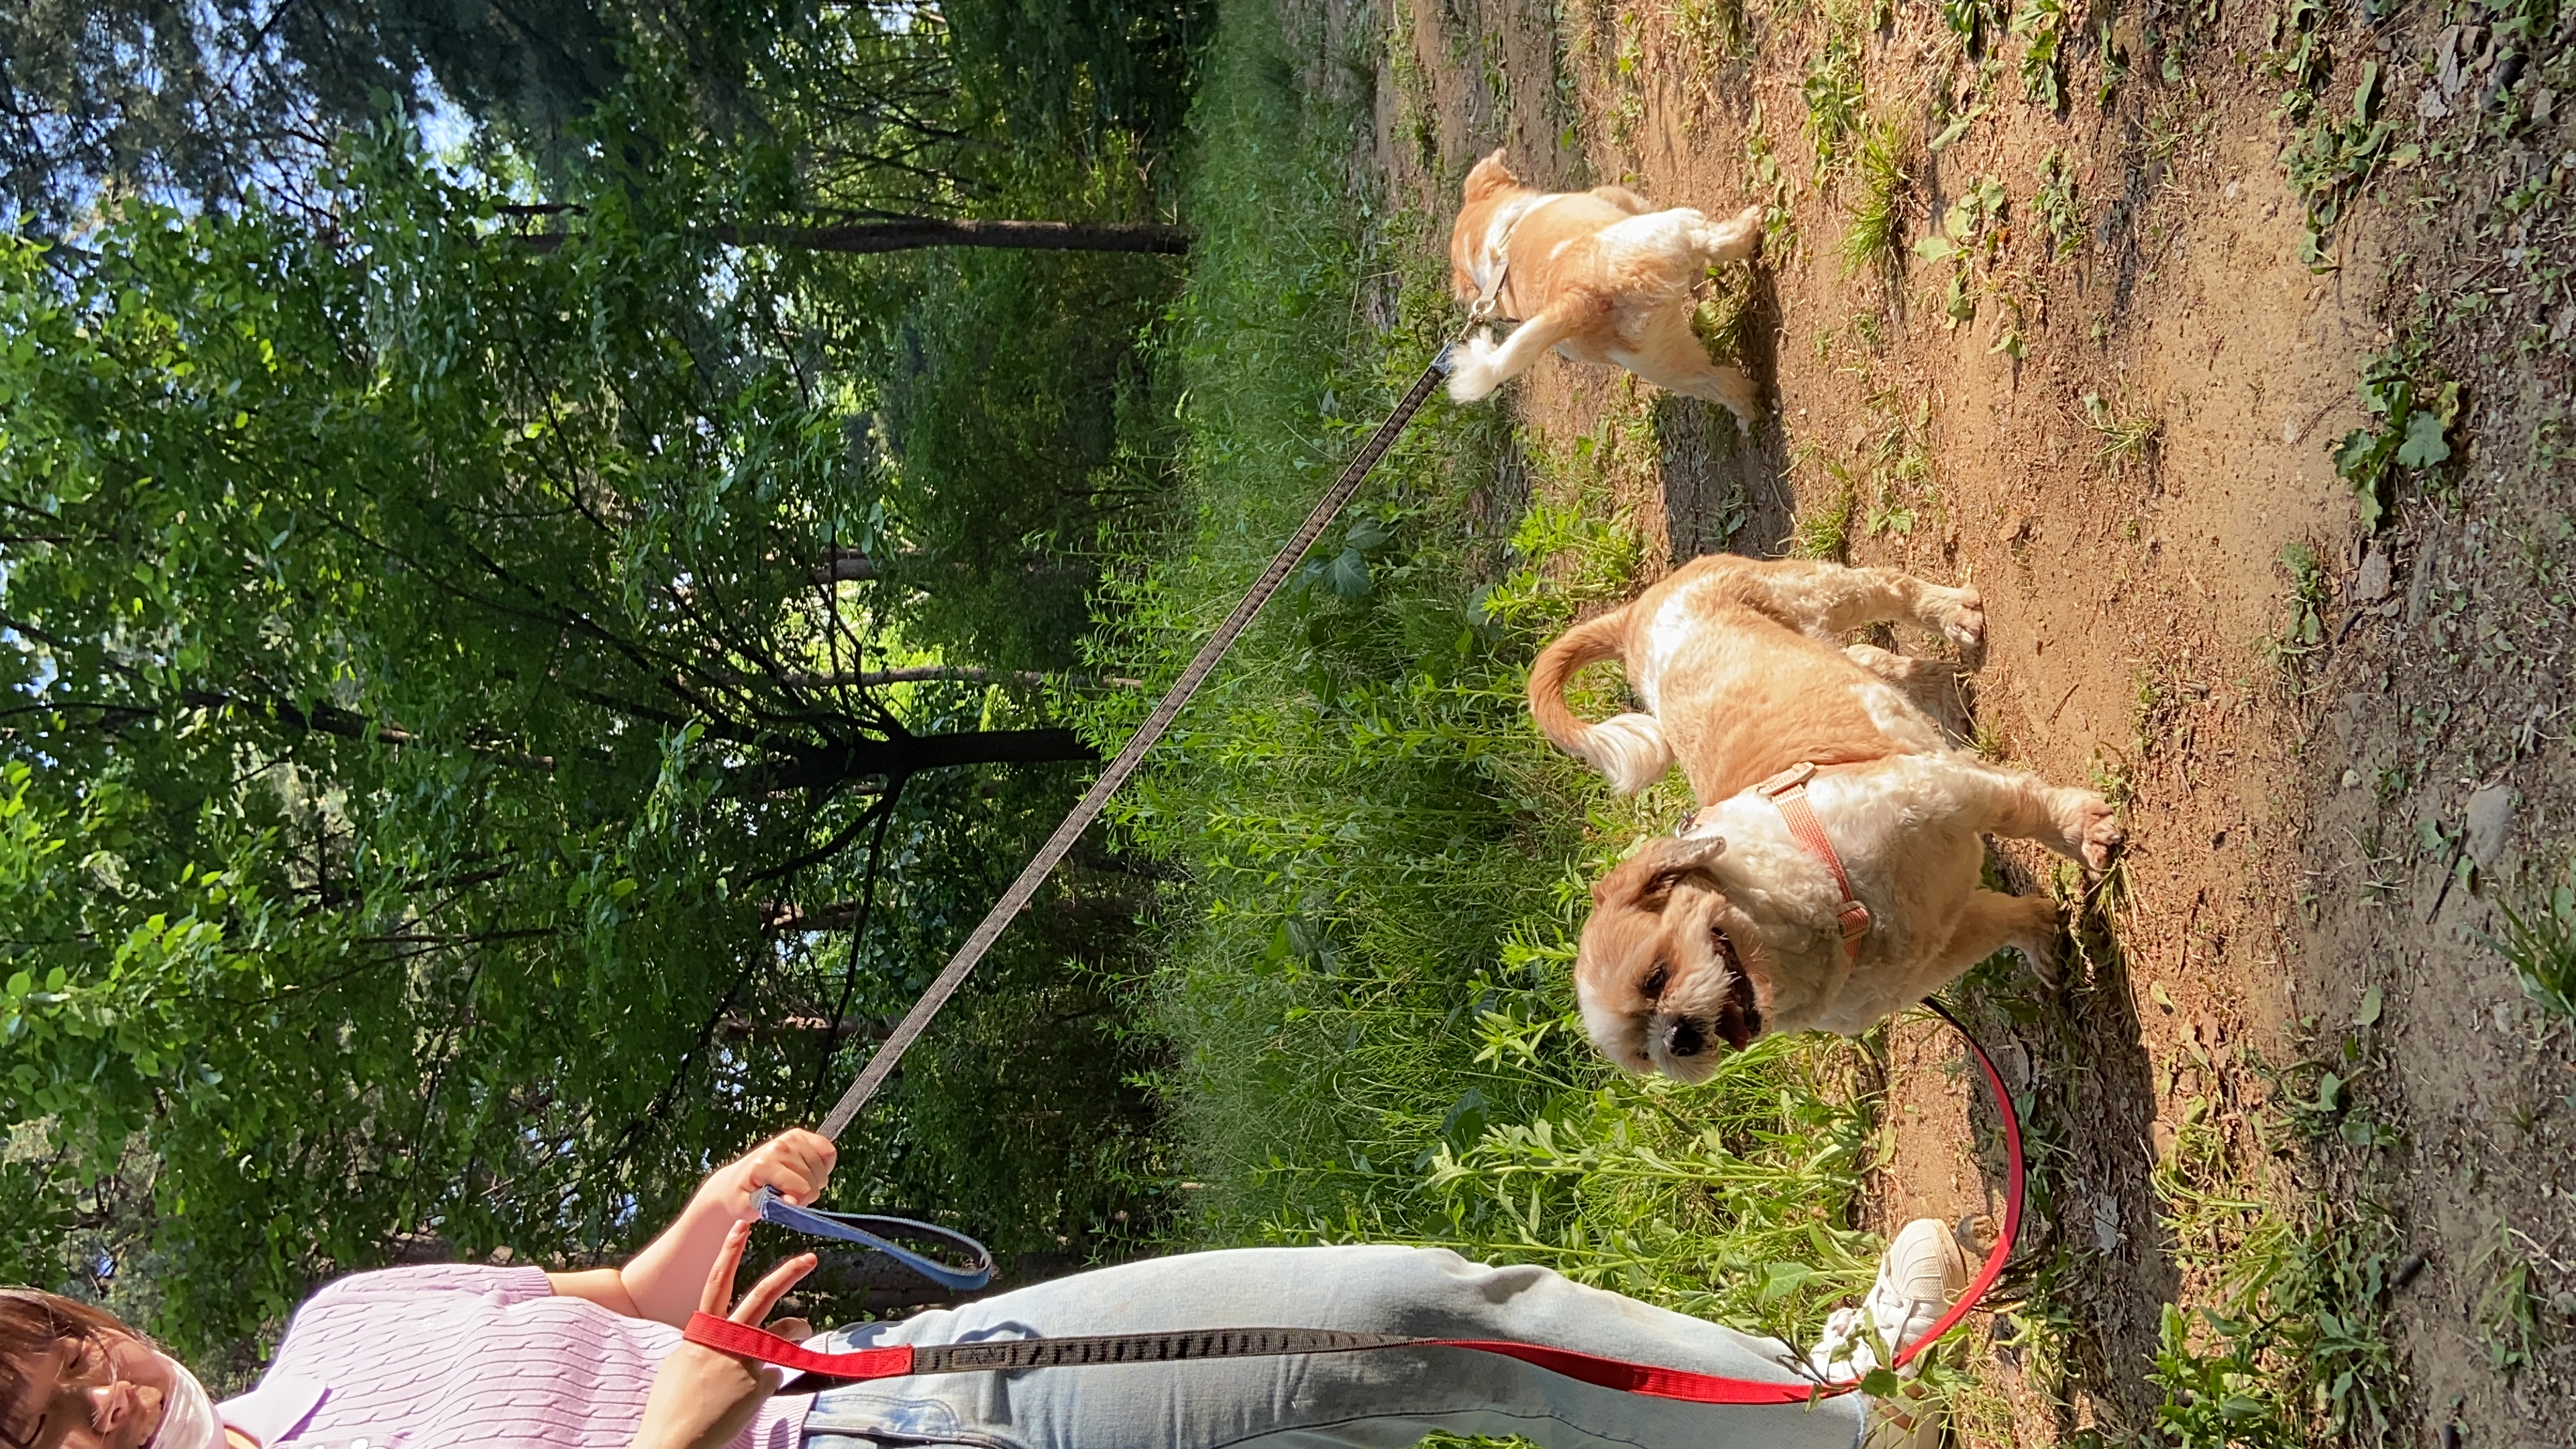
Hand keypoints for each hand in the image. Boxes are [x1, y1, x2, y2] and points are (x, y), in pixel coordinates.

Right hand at [631, 1221, 815, 1448]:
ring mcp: (746, 1361)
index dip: (730, 1252)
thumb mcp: (679, 1365)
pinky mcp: (760, 1385)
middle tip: (809, 1258)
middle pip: (762, 1296)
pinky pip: (775, 1375)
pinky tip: (748, 1397)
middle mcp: (726, 1340)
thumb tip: (722, 1340)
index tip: (743, 1226)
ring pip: (786, 1330)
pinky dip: (766, 1382)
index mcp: (702, 1331)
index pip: (718, 1282)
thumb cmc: (670, 1406)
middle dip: (788, 1273)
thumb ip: (705, 1345)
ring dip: (798, 1326)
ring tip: (803, 1327)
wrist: (673, 1441)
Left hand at [700, 1128, 837, 1219]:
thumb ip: (771, 1207)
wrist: (733, 1182)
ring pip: (823, 1169)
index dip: (799, 1204)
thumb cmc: (741, 1197)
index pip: (803, 1189)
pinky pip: (828, 1152)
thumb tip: (794, 1202)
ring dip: (814, 1181)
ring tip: (795, 1183)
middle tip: (787, 1195)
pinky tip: (808, 1171)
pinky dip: (823, 1166)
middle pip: (815, 1180)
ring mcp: (792, 1138)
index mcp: (765, 1164)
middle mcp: (780, 1146)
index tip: (784, 1205)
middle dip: (806, 1194)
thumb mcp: (747, 1209)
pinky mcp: (800, 1135)